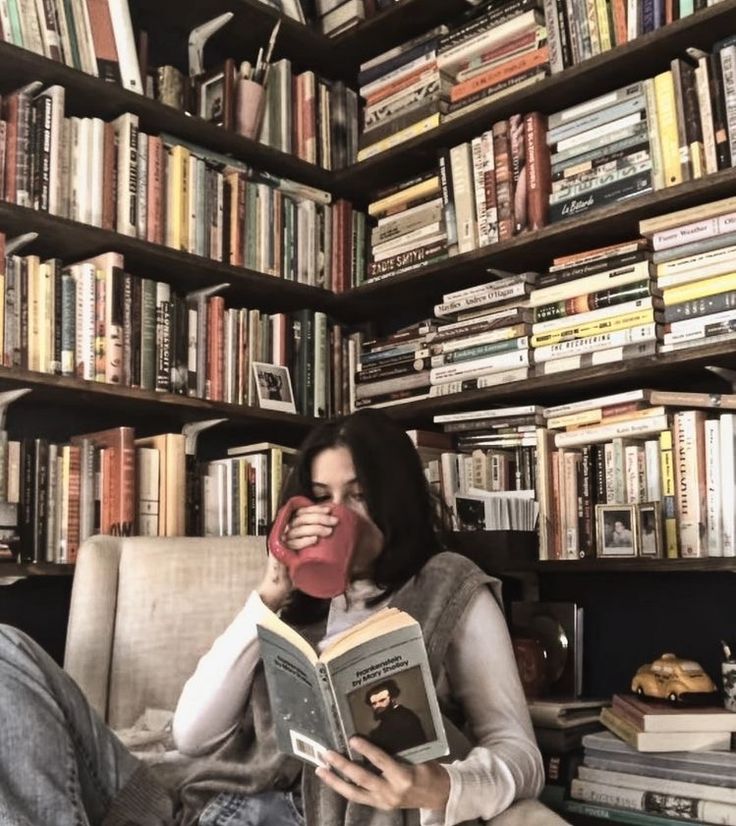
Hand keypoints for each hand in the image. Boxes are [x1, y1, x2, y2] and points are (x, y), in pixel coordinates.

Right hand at [257, 504, 337, 609]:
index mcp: (290, 528)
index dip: (314, 509)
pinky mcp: (280, 555)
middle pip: (300, 519)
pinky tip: (314, 540)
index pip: (300, 512)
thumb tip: (339, 532)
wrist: (281, 586)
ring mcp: (281, 543)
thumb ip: (319, 540)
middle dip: (319, 518)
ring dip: (315, 528)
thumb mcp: (309, 550)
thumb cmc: (297, 568)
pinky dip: (304, 541)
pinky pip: (291, 545)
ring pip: (297, 530)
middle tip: (334, 522)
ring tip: (328, 532)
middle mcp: (284, 533)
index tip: (329, 510)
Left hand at [315, 737, 450, 811]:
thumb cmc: (430, 771)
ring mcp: (384, 802)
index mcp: (403, 777)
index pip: (381, 762)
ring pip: (354, 793)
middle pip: (362, 779)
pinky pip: (358, 797)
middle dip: (343, 766)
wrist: (439, 796)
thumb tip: (380, 730)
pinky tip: (332, 779)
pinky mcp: (380, 806)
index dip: (366, 750)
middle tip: (327, 753)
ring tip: (321, 769)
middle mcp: (391, 792)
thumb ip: (400, 750)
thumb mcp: (420, 757)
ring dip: (335, 781)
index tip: (352, 739)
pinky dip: (344, 788)